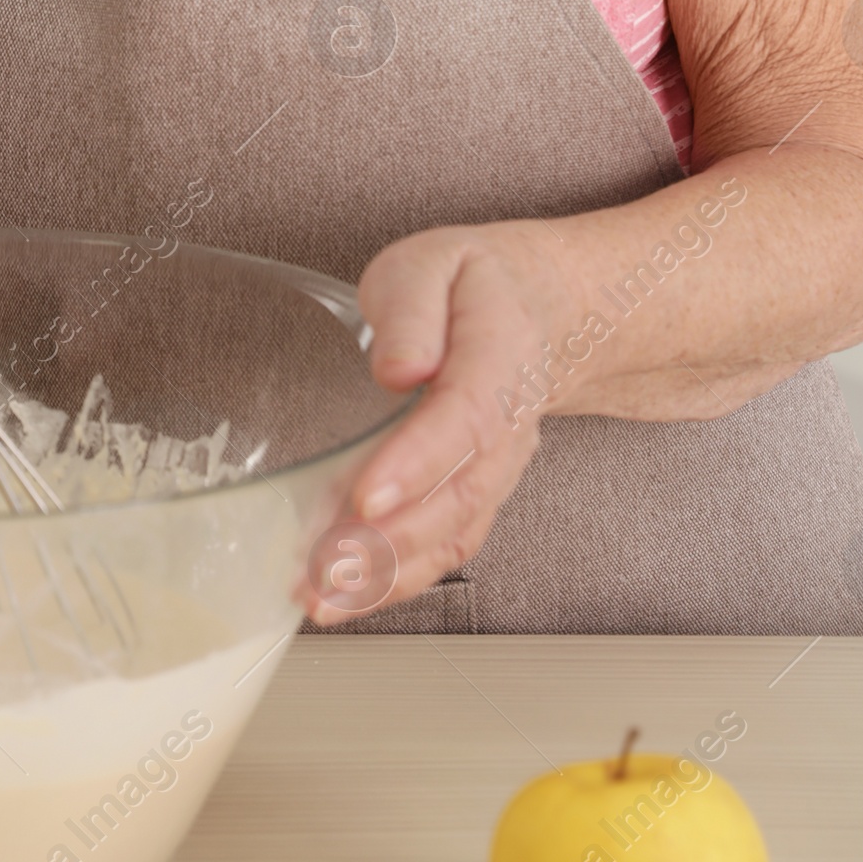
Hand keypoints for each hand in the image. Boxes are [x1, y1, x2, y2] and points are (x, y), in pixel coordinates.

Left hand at [301, 223, 566, 623]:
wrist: (543, 315)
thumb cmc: (473, 287)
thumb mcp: (434, 264)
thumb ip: (412, 311)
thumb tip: (395, 369)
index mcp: (498, 359)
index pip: (463, 418)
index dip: (416, 464)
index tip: (365, 497)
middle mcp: (507, 429)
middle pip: (457, 496)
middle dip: (388, 543)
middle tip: (323, 568)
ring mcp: (496, 471)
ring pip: (451, 536)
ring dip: (385, 577)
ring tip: (319, 597)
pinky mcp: (476, 497)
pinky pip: (443, 549)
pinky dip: (395, 581)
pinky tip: (344, 595)